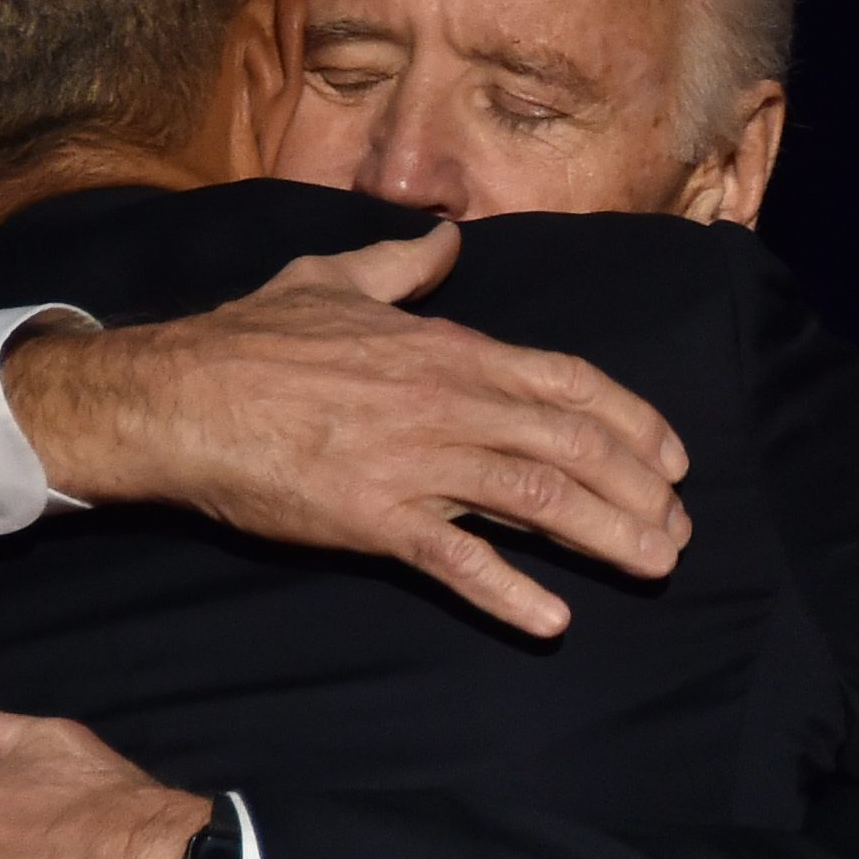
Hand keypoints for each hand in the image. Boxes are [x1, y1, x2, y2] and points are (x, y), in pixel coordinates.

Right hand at [2, 221, 690, 636]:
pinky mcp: (377, 518)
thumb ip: (400, 263)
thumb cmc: (250, 338)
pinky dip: (511, 592)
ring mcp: (417, 461)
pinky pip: (459, 559)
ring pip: (540, 499)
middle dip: (640, 489)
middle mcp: (450, 402)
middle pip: (574, 446)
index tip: (672, 457)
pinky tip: (553, 619)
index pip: (569, 383)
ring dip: (608, 536)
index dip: (631, 422)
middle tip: (678, 531)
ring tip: (653, 567)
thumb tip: (444, 238)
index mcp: (448, 349)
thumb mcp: (333, 277)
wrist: (180, 395)